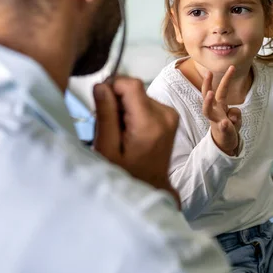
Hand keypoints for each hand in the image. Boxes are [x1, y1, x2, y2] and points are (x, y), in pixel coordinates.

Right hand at [92, 78, 179, 205]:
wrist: (150, 188)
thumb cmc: (126, 174)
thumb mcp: (107, 148)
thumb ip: (105, 115)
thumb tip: (101, 85)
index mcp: (150, 123)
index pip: (131, 84)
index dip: (112, 87)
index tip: (101, 103)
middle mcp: (166, 115)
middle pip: (134, 89)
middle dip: (117, 101)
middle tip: (110, 125)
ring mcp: (171, 115)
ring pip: (139, 94)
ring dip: (124, 107)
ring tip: (120, 131)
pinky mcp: (170, 116)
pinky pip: (146, 102)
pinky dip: (134, 111)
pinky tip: (129, 130)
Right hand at [202, 66, 241, 155]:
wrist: (225, 143)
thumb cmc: (229, 126)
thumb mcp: (235, 118)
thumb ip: (235, 113)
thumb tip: (231, 115)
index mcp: (219, 105)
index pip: (222, 90)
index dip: (227, 79)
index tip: (232, 67)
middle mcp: (214, 111)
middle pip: (207, 95)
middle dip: (207, 84)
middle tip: (208, 73)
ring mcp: (215, 121)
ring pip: (208, 110)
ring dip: (208, 102)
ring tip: (210, 94)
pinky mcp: (220, 131)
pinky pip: (222, 127)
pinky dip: (225, 125)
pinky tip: (227, 124)